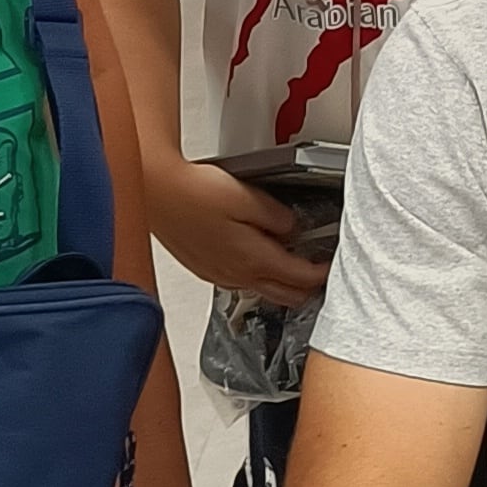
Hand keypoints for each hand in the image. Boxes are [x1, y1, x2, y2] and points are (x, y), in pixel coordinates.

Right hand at [150, 158, 330, 304]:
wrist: (154, 191)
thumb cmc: (194, 193)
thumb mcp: (249, 198)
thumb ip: (278, 217)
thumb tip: (293, 229)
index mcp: (253, 260)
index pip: (300, 279)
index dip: (322, 273)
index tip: (331, 264)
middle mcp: (235, 275)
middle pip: (285, 295)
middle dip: (307, 285)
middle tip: (319, 268)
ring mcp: (217, 274)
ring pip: (262, 290)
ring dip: (282, 281)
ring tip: (292, 259)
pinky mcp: (203, 267)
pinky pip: (240, 281)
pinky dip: (257, 274)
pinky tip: (256, 256)